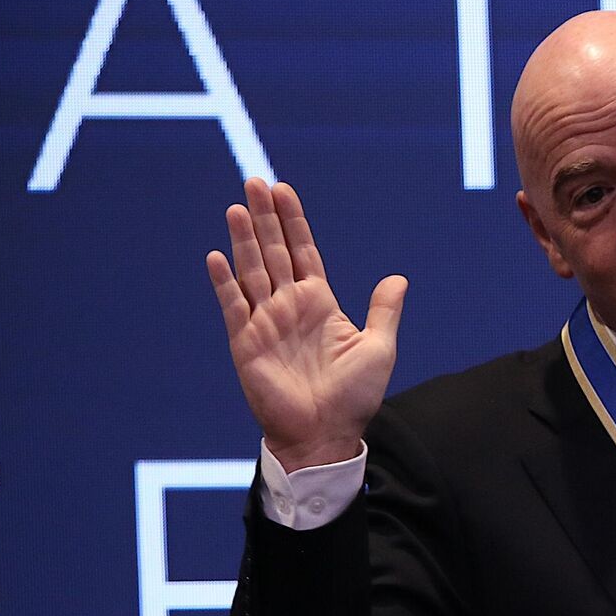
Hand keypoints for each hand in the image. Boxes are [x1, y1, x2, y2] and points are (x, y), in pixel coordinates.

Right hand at [206, 178, 407, 471]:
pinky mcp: (246, 343)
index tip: (284, 190)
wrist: (326, 435)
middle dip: (265, 217)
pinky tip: (217, 255)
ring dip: (244, 239)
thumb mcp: (379, 349)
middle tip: (253, 180)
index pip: (303, 252)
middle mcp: (289, 307)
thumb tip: (398, 278)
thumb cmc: (354, 398)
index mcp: (320, 303)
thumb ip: (383, 311)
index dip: (293, 222)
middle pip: (273, 252)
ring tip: (238, 207)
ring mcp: (265, 322)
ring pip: (251, 270)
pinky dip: (224, 281)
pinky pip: (234, 305)